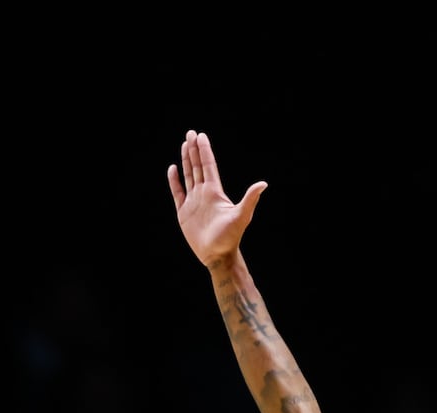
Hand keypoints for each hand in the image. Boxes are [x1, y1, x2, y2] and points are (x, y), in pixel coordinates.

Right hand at [168, 129, 267, 266]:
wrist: (217, 255)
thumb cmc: (230, 237)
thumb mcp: (241, 216)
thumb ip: (250, 198)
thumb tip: (263, 184)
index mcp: (215, 192)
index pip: (208, 166)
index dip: (204, 151)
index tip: (201, 136)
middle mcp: (204, 194)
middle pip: (197, 166)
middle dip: (193, 150)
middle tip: (190, 133)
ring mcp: (193, 202)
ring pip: (188, 176)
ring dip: (186, 161)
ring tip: (183, 145)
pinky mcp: (184, 212)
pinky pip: (177, 192)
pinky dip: (174, 181)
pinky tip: (173, 169)